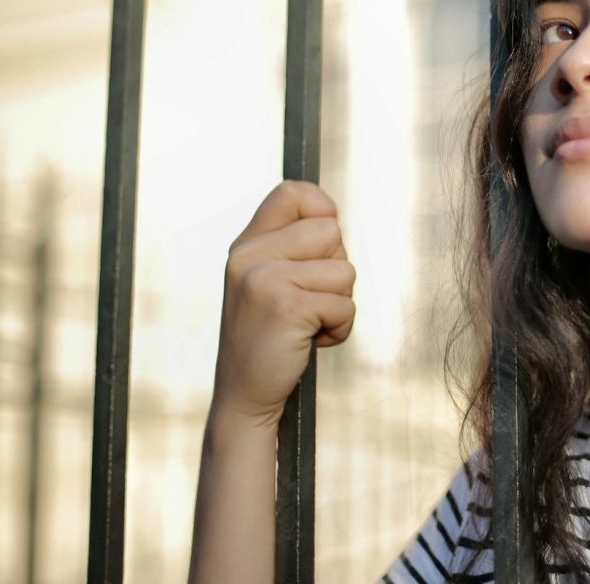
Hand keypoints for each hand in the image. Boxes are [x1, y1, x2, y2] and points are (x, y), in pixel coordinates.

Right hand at [213, 180, 355, 426]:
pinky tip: (310, 342)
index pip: (292, 192)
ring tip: (308, 324)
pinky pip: (345, 305)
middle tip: (309, 301)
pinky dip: (339, 329)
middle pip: (331, 231)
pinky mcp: (286, 306)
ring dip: (339, 304)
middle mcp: (249, 256)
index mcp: (246, 245)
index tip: (324, 246)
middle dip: (336, 270)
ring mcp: (264, 279)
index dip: (322, 210)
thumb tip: (331, 216)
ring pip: (344, 271)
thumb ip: (291, 248)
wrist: (244, 396)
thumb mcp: (268, 282)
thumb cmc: (269, 338)